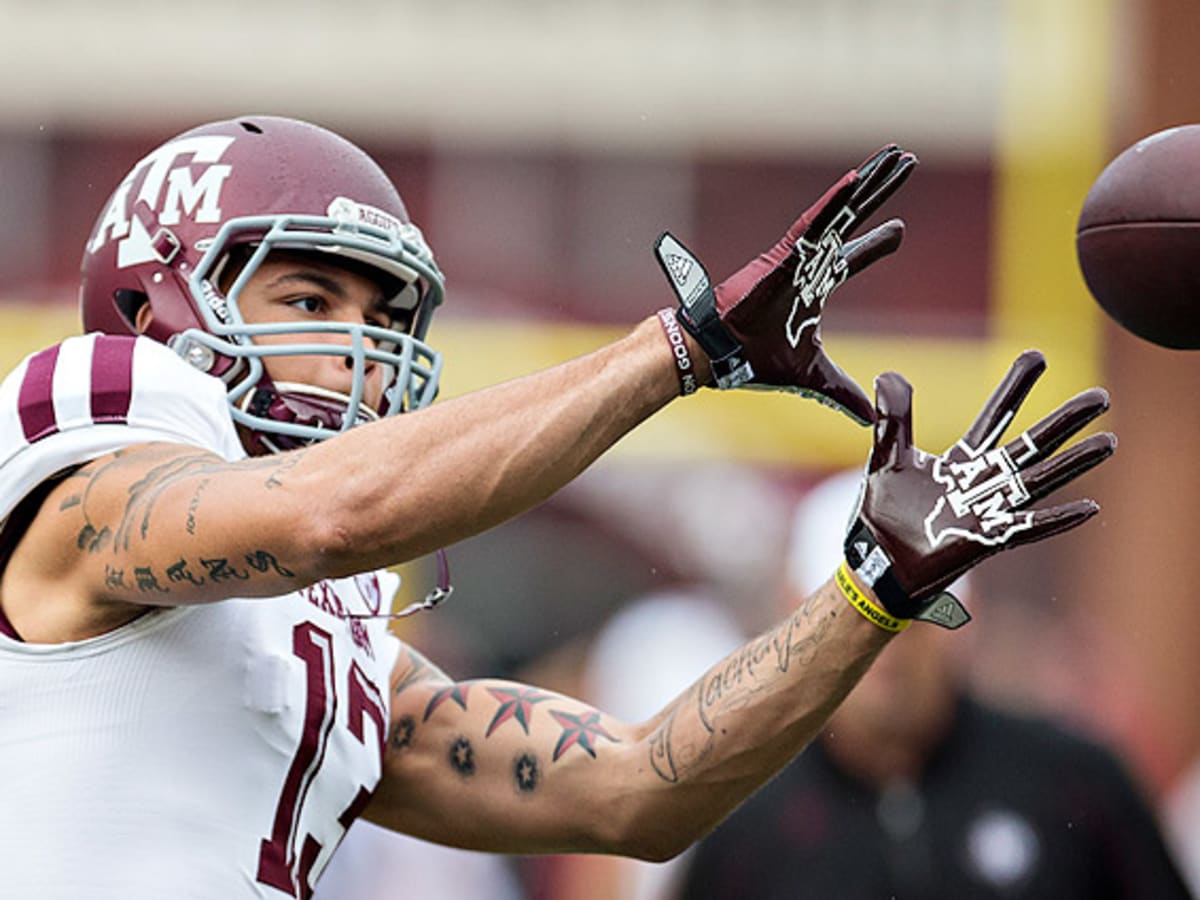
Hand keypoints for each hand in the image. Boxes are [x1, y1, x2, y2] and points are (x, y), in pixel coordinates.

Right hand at [653, 145, 916, 423]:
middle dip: (881, 193)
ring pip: (842, 210)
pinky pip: (816, 221)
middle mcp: (809, 263)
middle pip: (854, 220)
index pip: (852, 258)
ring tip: (899, 157)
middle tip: (907, 164)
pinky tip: (860, 178)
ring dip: (872, 183)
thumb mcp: (814, 379)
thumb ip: (843, 394)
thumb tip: (871, 419)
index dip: (876, 244)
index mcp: (813, 285)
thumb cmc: (755, 361)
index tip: (901, 232)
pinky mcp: (784, 255)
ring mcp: (798, 255)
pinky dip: (836, 200)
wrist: (720, 355)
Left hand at [843, 350, 1114, 627]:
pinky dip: (1055, 520)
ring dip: (1073, 464)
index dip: (1015, 387)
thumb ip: (892, 419)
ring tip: (1109, 442)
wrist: (876, 560)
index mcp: (961, 461)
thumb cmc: (883, 512)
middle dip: (1064, 421)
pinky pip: (1027, 528)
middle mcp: (983, 482)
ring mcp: (988, 512)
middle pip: (1031, 445)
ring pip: (1039, 481)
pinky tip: (1088, 509)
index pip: (995, 416)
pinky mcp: (985, 540)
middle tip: (1100, 396)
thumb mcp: (886, 457)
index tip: (1037, 355)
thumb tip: (889, 375)